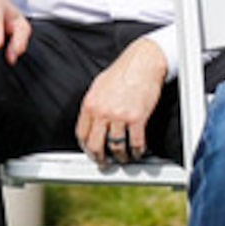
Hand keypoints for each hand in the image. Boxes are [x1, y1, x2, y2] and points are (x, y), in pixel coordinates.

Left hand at [75, 38, 167, 163]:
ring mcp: (119, 116)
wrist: (143, 62)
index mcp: (90, 104)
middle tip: (104, 163)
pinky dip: (137, 151)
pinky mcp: (137, 118)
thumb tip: (92, 121)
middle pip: (95, 145)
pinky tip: (139, 151)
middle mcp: (102, 112)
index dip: (86, 147)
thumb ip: (94, 105)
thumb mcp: (99, 86)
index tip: (90, 152)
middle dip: (99, 158)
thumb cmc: (123, 72)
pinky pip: (135, 143)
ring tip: (124, 158)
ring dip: (121, 157)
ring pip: (116, 147)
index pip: (82, 134)